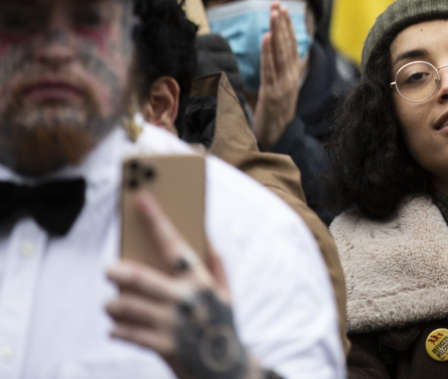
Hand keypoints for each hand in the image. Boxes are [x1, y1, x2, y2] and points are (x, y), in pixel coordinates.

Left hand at [106, 191, 259, 378]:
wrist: (226, 369)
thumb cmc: (222, 325)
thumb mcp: (225, 294)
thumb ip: (215, 266)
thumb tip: (206, 239)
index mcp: (200, 280)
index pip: (173, 241)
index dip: (155, 218)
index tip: (140, 198)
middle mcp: (185, 298)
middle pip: (138, 277)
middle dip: (117, 272)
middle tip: (109, 270)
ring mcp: (172, 324)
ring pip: (125, 306)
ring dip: (114, 305)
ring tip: (114, 306)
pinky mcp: (162, 346)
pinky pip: (125, 332)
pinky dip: (118, 329)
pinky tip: (120, 328)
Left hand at [252, 3, 302, 148]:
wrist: (277, 137)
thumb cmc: (276, 114)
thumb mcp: (282, 89)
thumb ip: (283, 70)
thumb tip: (281, 50)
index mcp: (294, 74)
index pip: (292, 44)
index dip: (287, 26)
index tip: (283, 8)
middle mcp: (291, 77)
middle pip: (287, 45)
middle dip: (282, 23)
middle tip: (277, 3)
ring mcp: (283, 85)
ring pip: (281, 53)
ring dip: (277, 32)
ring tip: (273, 14)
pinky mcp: (273, 93)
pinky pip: (270, 69)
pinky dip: (269, 52)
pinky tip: (266, 37)